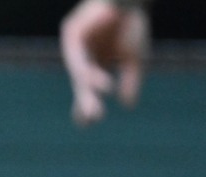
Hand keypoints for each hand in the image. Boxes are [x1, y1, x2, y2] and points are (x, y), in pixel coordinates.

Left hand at [60, 0, 149, 125]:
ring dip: (88, 88)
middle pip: (81, 84)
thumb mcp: (135, 58)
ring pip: (78, 72)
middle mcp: (81, 58)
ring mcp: (74, 46)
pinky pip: (77, 55)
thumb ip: (131, 81)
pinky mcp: (70, 33)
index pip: (86, 91)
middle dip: (86, 101)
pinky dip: (86, 70)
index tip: (88, 124)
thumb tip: (128, 105)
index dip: (85, 107)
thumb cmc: (132, 24)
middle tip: (93, 118)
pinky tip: (95, 81)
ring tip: (94, 105)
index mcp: (93, 65)